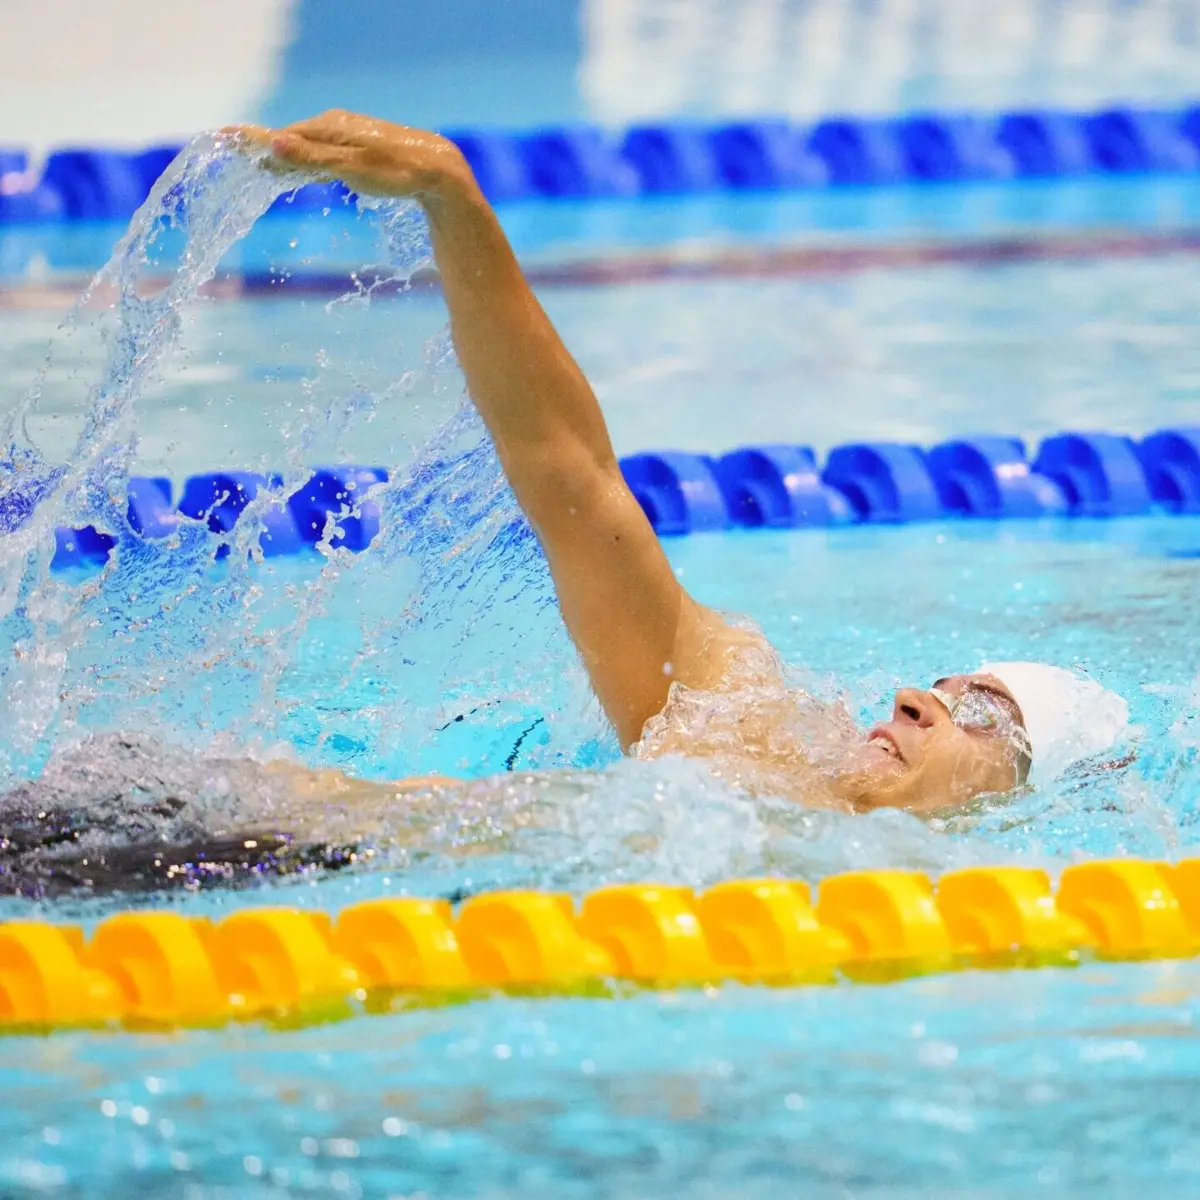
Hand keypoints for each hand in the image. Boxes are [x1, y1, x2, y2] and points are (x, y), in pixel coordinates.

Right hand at [226, 110, 474, 202]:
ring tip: (258, 166)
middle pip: (291, 140)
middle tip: (231, 154)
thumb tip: (274, 143)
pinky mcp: (358, 148)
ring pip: (307, 147)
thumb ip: (313, 158)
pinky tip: (300, 171)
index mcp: (327, 128)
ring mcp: (347, 136)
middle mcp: (334, 125)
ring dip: (285, 157)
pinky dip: (306, 162)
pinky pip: (323, 153)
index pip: (280, 136)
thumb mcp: (352, 169)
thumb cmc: (395, 173)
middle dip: (264, 149)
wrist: (435, 171)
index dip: (252, 142)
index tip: (222, 141)